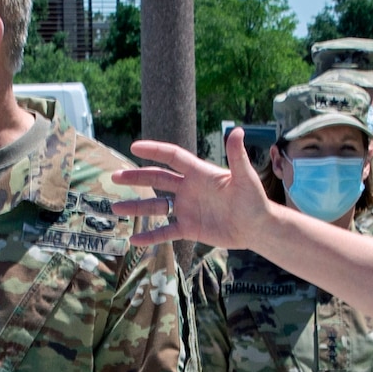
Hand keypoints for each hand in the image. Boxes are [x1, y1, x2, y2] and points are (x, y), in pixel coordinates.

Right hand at [109, 130, 272, 250]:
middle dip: (136, 178)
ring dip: (136, 206)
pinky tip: (133, 239)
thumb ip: (237, 156)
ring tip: (115, 207)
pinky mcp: (189, 228)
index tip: (134, 146)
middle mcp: (189, 189)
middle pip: (157, 180)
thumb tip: (237, 131)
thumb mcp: (245, 178)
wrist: (258, 227)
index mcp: (199, 173)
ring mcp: (187, 209)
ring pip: (156, 206)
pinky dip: (150, 236)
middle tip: (114, 177)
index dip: (154, 151)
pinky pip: (165, 232)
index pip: (173, 157)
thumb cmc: (254, 200)